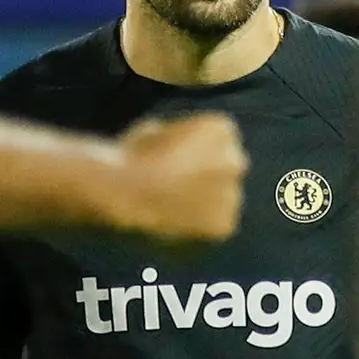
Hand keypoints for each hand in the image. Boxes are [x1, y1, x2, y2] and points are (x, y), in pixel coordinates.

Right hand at [112, 113, 247, 243]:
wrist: (123, 193)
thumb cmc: (129, 159)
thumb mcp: (154, 132)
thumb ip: (177, 139)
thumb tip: (175, 148)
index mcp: (220, 129)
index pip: (219, 140)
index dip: (194, 151)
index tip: (174, 161)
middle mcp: (235, 160)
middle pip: (227, 168)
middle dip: (208, 176)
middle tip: (177, 189)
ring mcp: (233, 194)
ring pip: (223, 200)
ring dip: (204, 203)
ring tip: (169, 209)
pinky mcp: (224, 225)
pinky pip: (215, 227)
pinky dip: (199, 228)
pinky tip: (173, 224)